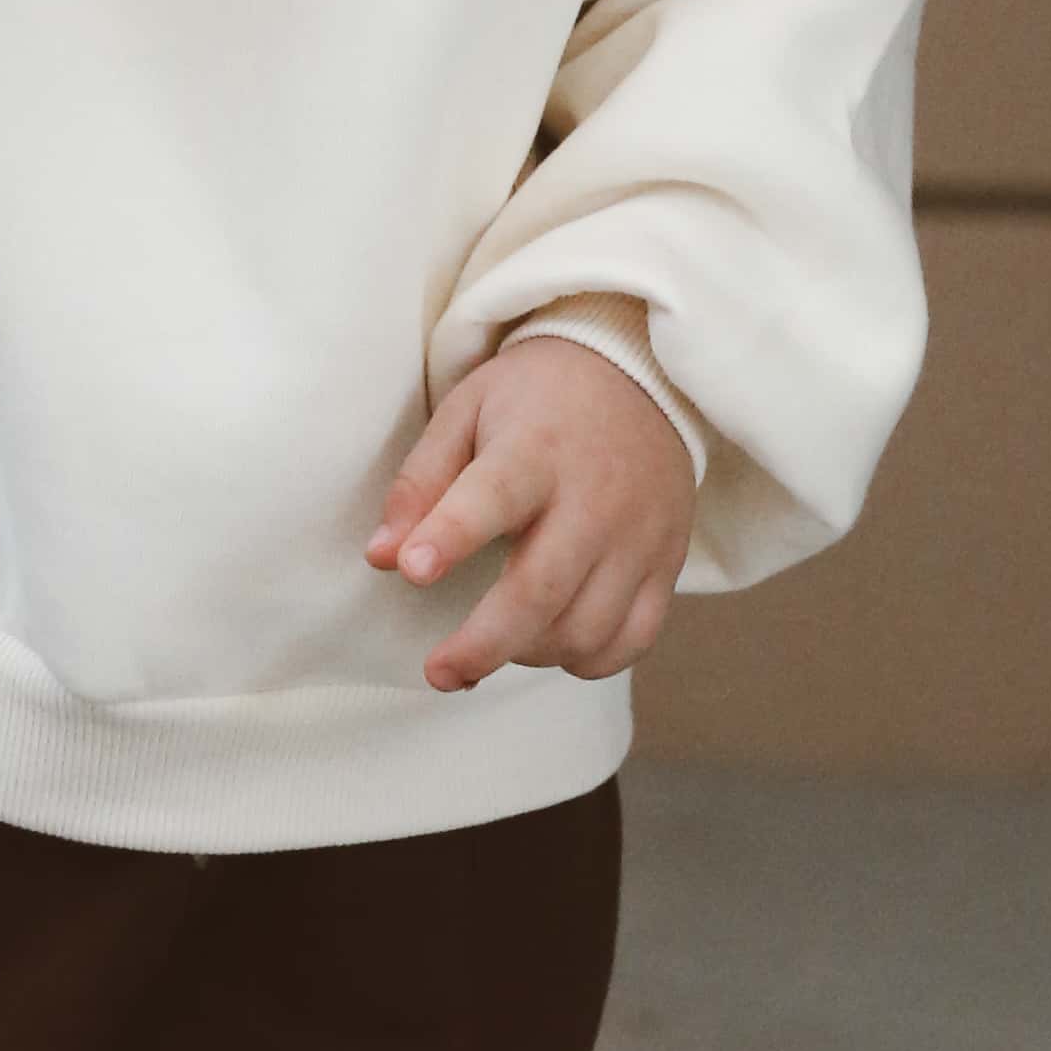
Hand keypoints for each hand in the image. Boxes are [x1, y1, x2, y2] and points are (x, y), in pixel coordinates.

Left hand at [369, 333, 693, 689]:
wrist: (640, 378)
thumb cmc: (538, 399)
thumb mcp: (468, 410)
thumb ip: (421, 482)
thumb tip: (383, 558)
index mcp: (536, 449)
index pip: (494, 496)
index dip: (452, 536)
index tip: (413, 572)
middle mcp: (595, 498)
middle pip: (542, 589)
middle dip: (484, 643)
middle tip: (439, 672)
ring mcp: (638, 537)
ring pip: (588, 628)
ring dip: (531, 653)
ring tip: (494, 643)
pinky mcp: (666, 563)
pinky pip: (633, 639)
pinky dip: (589, 660)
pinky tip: (552, 644)